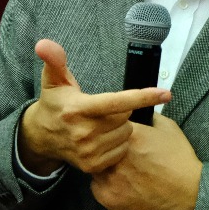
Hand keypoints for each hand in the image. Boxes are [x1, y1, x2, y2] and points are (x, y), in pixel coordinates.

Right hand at [18, 39, 169, 173]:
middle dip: (121, 110)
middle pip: (125, 117)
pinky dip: (117, 143)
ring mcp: (89, 151)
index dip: (143, 96)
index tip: (166, 93)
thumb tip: (44, 43)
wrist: (42, 137)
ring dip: (120, 127)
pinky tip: (102, 138)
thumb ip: (54, 59)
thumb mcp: (53, 79)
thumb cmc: (55, 103)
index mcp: (78, 109)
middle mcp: (83, 132)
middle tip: (104, 109)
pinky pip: (122, 150)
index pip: (117, 102)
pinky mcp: (93, 165)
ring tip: (100, 124)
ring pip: (126, 134)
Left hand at [90, 112, 202, 209]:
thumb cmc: (180, 161)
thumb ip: (150, 116)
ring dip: (104, 168)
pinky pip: (97, 188)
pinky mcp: (108, 198)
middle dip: (105, 149)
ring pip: (95, 168)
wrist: (188, 194)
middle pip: (98, 147)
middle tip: (121, 157)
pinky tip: (122, 186)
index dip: (112, 130)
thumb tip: (138, 108)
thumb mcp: (169, 129)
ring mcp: (109, 178)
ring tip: (123, 173)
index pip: (107, 126)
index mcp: (128, 136)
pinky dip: (106, 187)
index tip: (118, 136)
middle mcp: (114, 156)